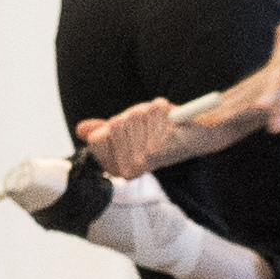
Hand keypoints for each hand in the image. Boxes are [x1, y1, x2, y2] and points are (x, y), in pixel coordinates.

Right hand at [76, 97, 247, 177]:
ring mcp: (144, 157)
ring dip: (145, 113)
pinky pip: (148, 112)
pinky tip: (170, 121)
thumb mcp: (132, 133)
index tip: (131, 133)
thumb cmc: (164, 134)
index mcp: (123, 169)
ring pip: (129, 116)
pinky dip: (160, 109)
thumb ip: (105, 132)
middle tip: (150, 127)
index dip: (112, 127)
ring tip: (160, 124)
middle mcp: (132, 167)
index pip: (96, 139)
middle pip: (113, 126)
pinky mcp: (159, 145)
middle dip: (130, 118)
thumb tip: (81, 129)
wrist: (199, 135)